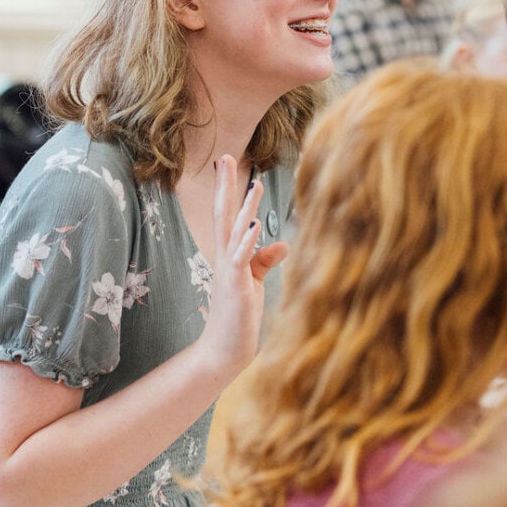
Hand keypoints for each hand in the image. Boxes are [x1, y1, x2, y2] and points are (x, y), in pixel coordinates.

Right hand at [193, 156, 288, 383]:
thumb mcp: (254, 282)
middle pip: (224, 215)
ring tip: (254, 185)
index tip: (228, 163)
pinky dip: (248, 241)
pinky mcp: (236, 286)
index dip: (228, 189)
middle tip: (226, 158)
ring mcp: (228, 271)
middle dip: (226, 187)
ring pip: (235, 233)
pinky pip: (241, 259)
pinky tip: (256, 225)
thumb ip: (264, 260)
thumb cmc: (238, 315)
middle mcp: (224, 258)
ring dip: (245, 209)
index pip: (227, 215)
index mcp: (229, 255)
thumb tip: (282, 243)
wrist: (224, 348)